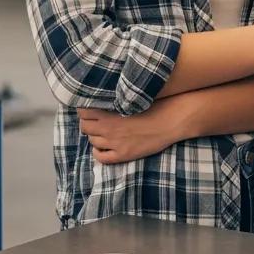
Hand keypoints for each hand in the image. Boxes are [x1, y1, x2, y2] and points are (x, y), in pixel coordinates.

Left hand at [78, 96, 192, 163]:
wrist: (170, 121)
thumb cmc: (154, 105)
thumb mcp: (131, 98)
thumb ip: (115, 99)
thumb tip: (103, 95)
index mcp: (109, 113)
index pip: (83, 112)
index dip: (83, 109)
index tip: (87, 107)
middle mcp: (108, 129)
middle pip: (85, 127)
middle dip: (86, 122)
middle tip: (93, 119)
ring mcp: (115, 143)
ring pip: (92, 141)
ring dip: (94, 135)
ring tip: (101, 131)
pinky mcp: (123, 155)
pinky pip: (101, 157)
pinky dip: (98, 151)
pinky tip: (103, 146)